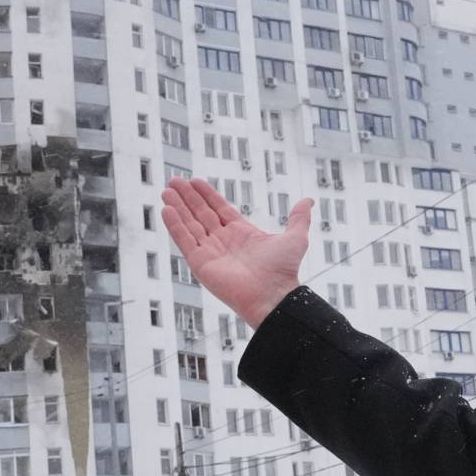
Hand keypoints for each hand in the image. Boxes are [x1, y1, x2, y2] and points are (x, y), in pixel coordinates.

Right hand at [161, 177, 313, 327]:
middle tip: (174, 180)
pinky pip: (184, 241)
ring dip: (177, 207)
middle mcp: (224, 242)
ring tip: (166, 190)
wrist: (274, 295)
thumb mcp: (295, 238)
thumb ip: (298, 218)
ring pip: (190, 224)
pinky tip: (166, 209)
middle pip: (201, 214)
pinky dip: (175, 225)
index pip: (219, 209)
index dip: (207, 194)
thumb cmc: (284, 270)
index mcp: (242, 234)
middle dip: (187, 197)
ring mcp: (211, 252)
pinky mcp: (201, 264)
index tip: (194, 180)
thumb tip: (309, 200)